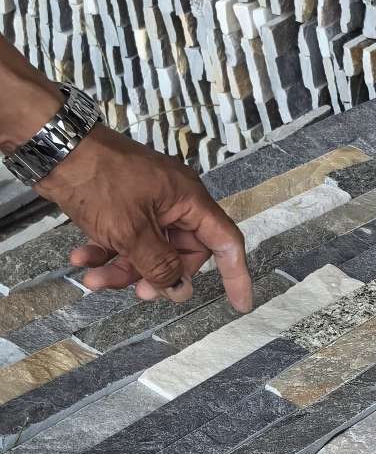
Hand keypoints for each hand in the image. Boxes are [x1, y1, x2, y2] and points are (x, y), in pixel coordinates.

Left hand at [36, 124, 252, 310]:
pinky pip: (123, 239)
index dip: (235, 275)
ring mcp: (146, 205)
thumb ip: (159, 264)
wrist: (56, 148)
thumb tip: (179, 289)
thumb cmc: (99, 180)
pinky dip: (105, 252)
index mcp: (188, 201)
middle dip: (156, 276)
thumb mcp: (131, 232)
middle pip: (180, 254)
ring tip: (94, 280)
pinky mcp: (121, 207)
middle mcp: (173, 203)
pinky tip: (81, 258)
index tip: (240, 304)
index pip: (225, 242)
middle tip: (138, 292)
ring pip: (147, 251)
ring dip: (122, 269)